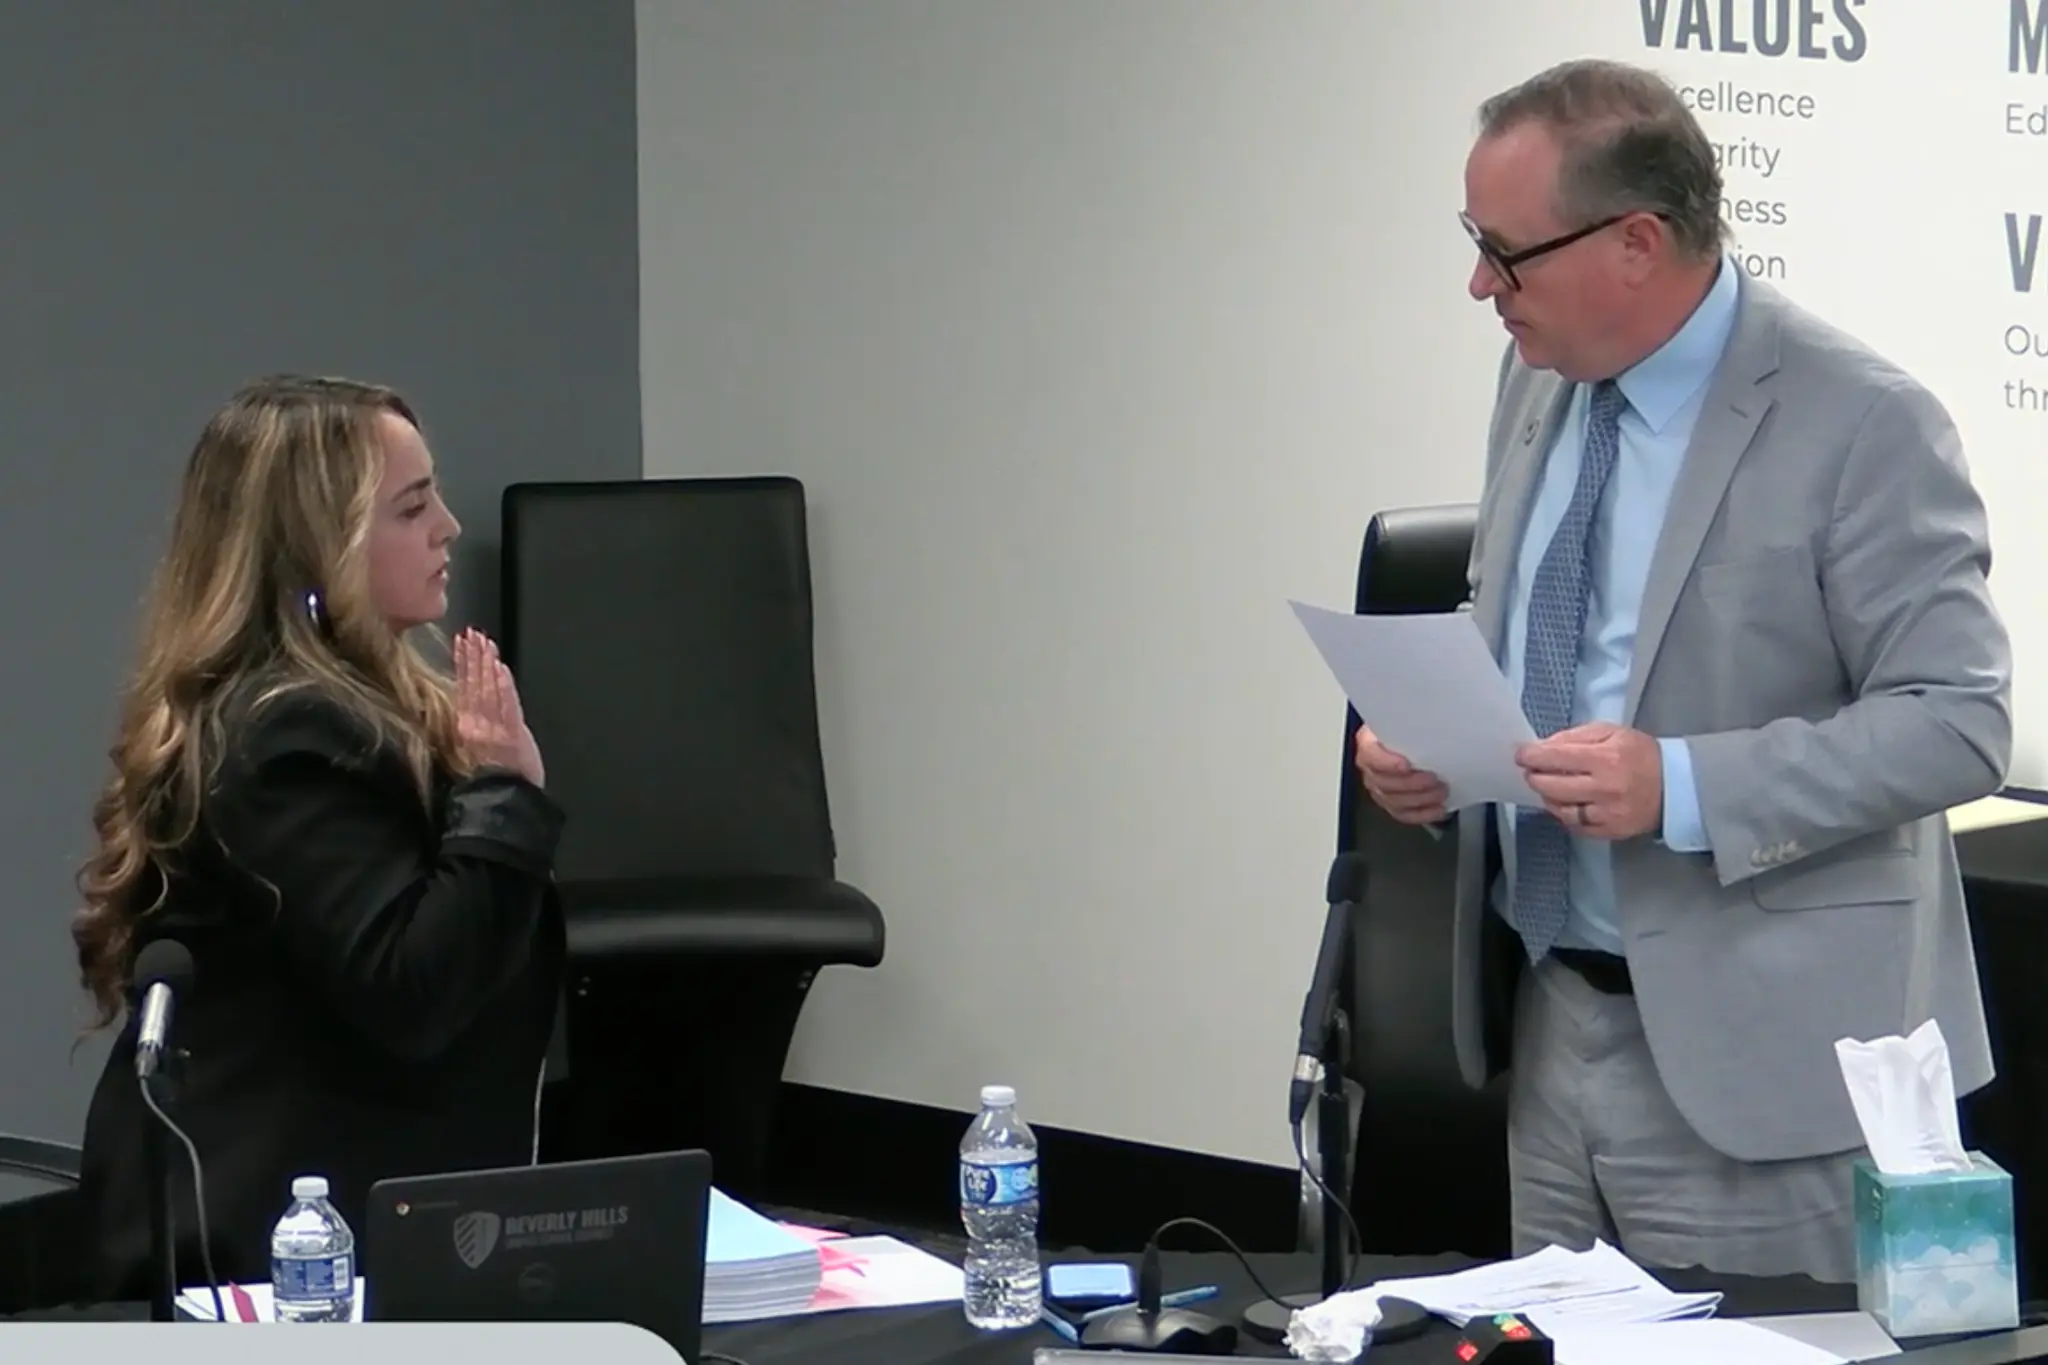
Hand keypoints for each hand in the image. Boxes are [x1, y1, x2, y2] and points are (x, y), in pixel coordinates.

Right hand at [454, 629, 544, 787]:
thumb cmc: (490, 786)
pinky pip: (506, 702)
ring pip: (488, 688)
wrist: (501, 803)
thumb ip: (473, 732)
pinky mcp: (511, 731)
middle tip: (472, 633)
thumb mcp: (472, 757)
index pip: (463, 689)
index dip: (462, 665)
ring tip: (485, 641)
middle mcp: (477, 724)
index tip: (460, 645)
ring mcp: (494, 726)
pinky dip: (502, 683)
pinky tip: (500, 667)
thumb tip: (467, 716)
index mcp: (465, 728)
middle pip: (474, 683)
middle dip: (473, 656)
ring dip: (486, 663)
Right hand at [1353, 726, 1448, 825]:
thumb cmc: (1410, 729)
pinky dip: (1422, 814)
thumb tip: (1431, 721)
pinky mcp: (1391, 803)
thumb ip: (1412, 724)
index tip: (1406, 765)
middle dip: (1412, 784)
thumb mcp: (1408, 720)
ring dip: (1420, 799)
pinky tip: (1436, 809)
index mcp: (1368, 742)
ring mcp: (1379, 788)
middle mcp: (1370, 767)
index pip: (1370, 755)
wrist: (1412, 740)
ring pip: (1394, 801)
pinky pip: (1403, 814)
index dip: (1387, 763)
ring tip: (1440, 792)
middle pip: (1384, 783)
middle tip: (1434, 779)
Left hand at [1515, 721, 1659, 840]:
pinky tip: (1564, 804)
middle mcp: (1605, 788)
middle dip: (1535, 777)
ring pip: (1560, 810)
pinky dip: (1563, 815)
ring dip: (1547, 797)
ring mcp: (1607, 814)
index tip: (1520, 755)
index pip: (1557, 758)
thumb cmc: (1640, 754)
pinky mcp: (1609, 832)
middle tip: (1531, 771)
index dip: (1532, 757)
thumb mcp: (1612, 732)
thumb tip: (1543, 747)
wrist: (1673, 787)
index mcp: (1606, 758)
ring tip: (1548, 787)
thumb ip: (1575, 737)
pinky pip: (1574, 826)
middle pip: (1552, 787)